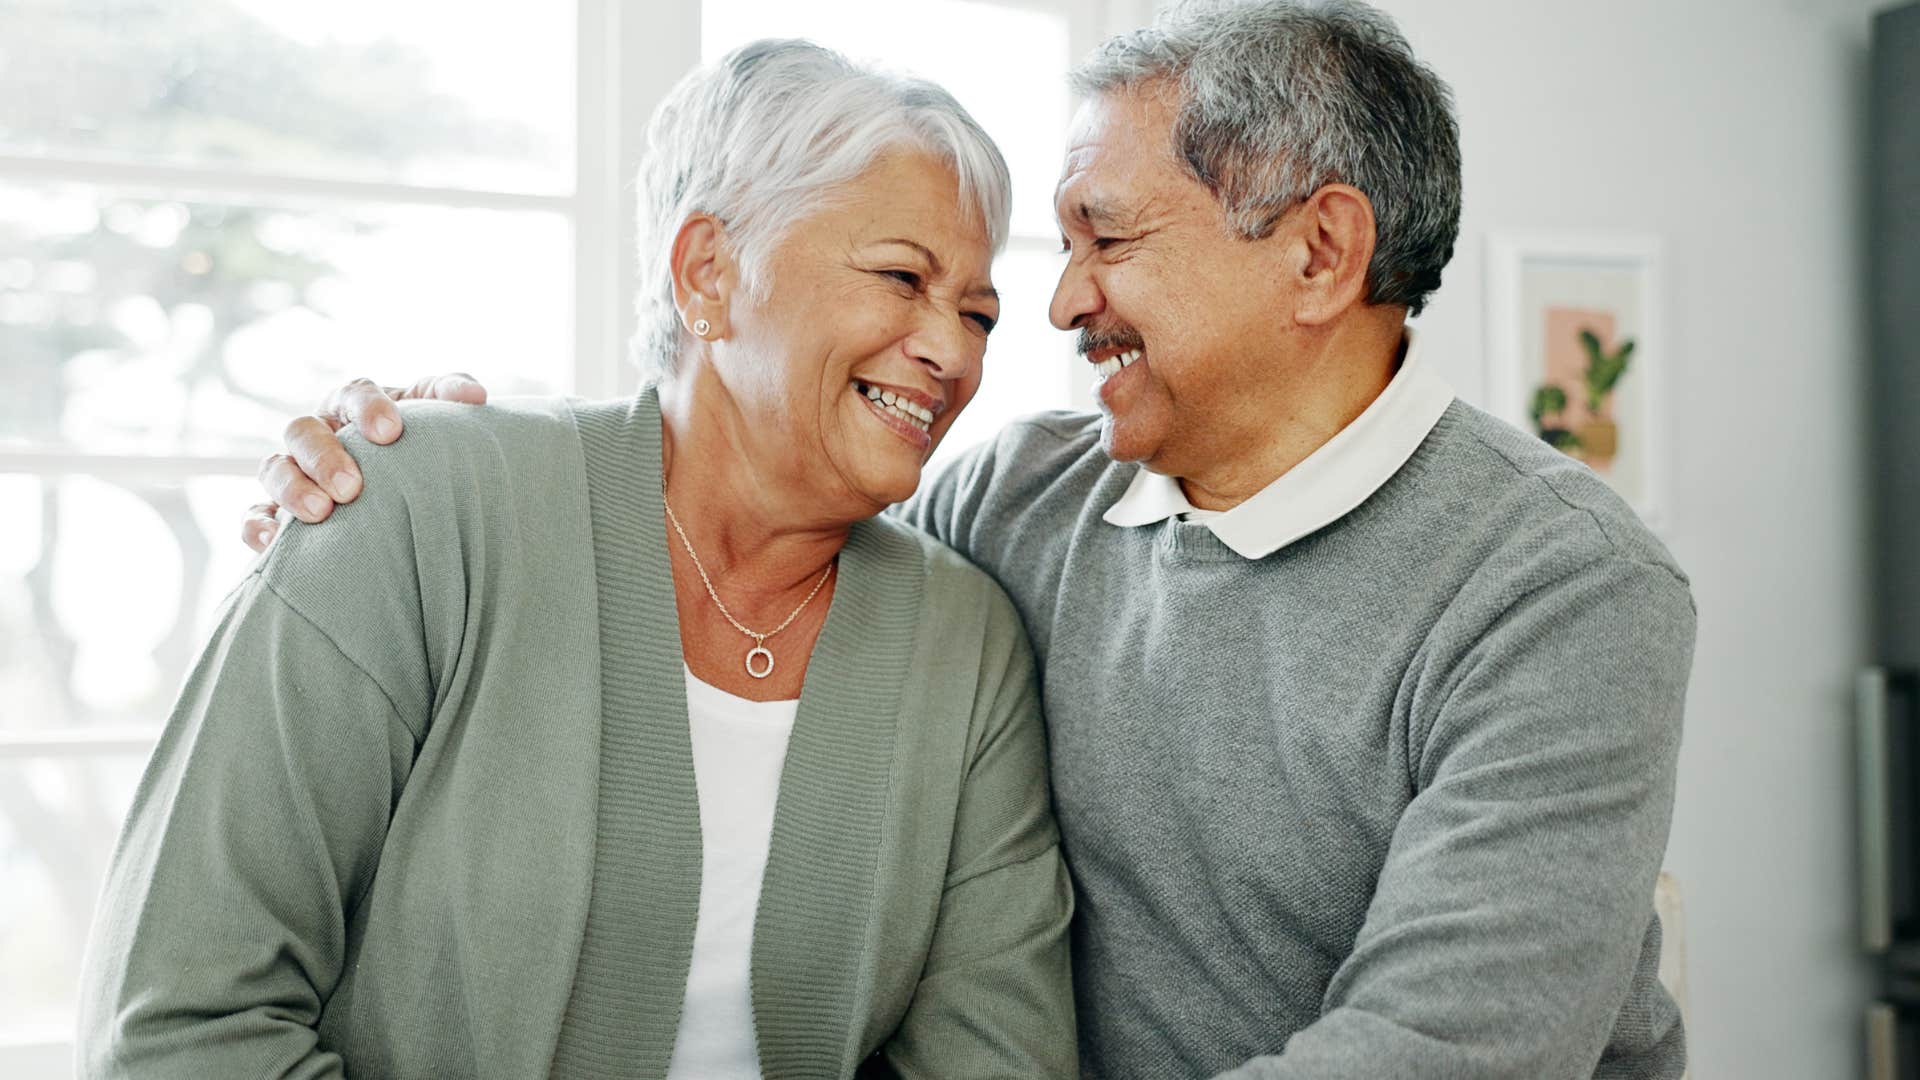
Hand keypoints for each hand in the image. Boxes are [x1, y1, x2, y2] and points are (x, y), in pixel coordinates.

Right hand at [242, 374, 487, 551]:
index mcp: (355, 407)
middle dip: (324, 456)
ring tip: (322, 513)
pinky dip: (258, 526)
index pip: (353, 393)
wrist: (409, 504)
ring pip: (274, 468)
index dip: (368, 409)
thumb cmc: (420, 451)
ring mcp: (293, 472)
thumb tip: (475, 396)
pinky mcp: (277, 513)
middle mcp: (319, 434)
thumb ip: (450, 398)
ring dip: (292, 488)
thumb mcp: (436, 422)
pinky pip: (254, 516)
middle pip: (304, 430)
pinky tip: (273, 543)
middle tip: (352, 486)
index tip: (391, 432)